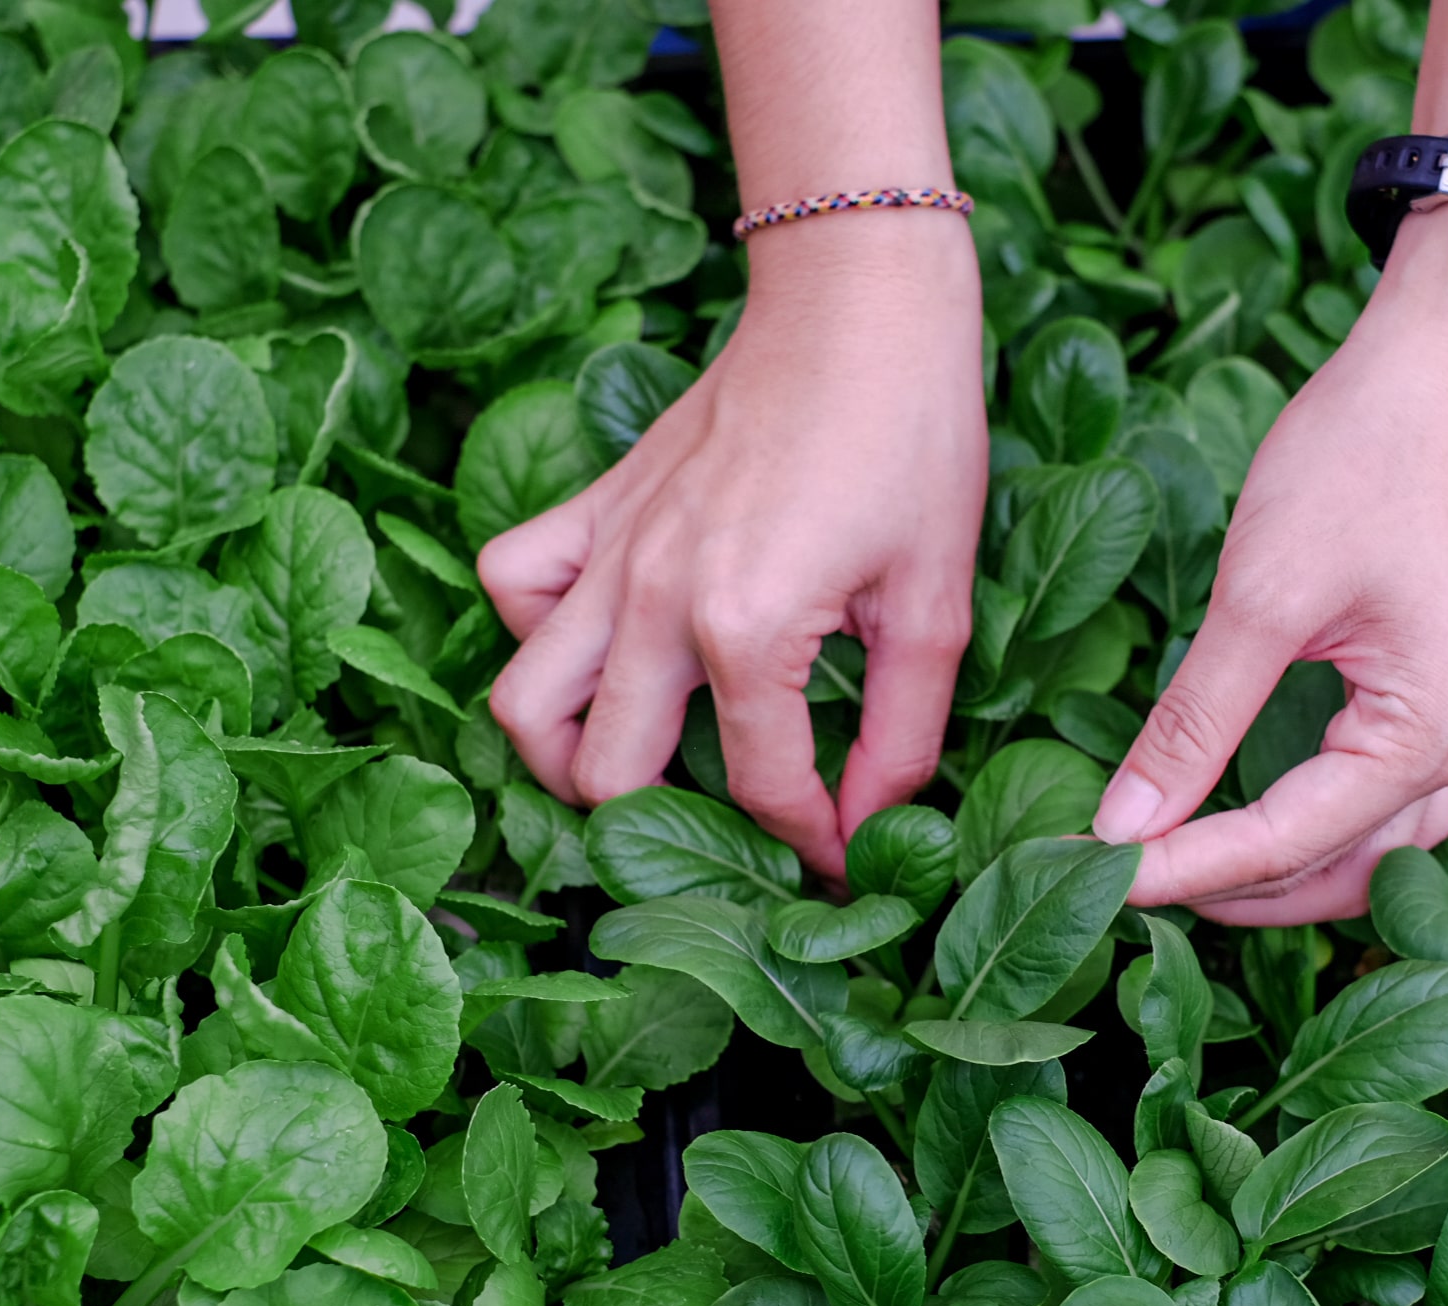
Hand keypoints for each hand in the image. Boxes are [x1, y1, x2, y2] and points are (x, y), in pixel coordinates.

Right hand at [479, 215, 985, 878]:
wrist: (861, 304)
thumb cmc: (913, 438)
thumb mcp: (936, 604)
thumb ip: (902, 733)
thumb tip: (876, 828)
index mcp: (745, 627)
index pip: (757, 789)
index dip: (810, 846)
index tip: (844, 860)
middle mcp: (652, 598)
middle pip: (602, 774)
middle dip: (664, 827)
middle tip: (729, 825)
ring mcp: (610, 550)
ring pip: (522, 701)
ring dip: (568, 753)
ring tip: (641, 760)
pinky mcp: (595, 504)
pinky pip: (511, 580)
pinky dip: (538, 629)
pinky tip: (607, 640)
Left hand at [1091, 204, 1447, 923]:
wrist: (1446, 364)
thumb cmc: (1366, 458)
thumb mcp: (1261, 597)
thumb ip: (1193, 723)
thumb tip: (1120, 826)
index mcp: (1428, 737)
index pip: (1284, 841)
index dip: (1178, 868)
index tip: (1088, 879)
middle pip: (1329, 870)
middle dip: (1223, 887)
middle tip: (1109, 882)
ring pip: (1357, 853)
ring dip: (1266, 872)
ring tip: (1163, 864)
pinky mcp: (1430, 700)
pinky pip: (1369, 805)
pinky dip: (1301, 828)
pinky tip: (1229, 816)